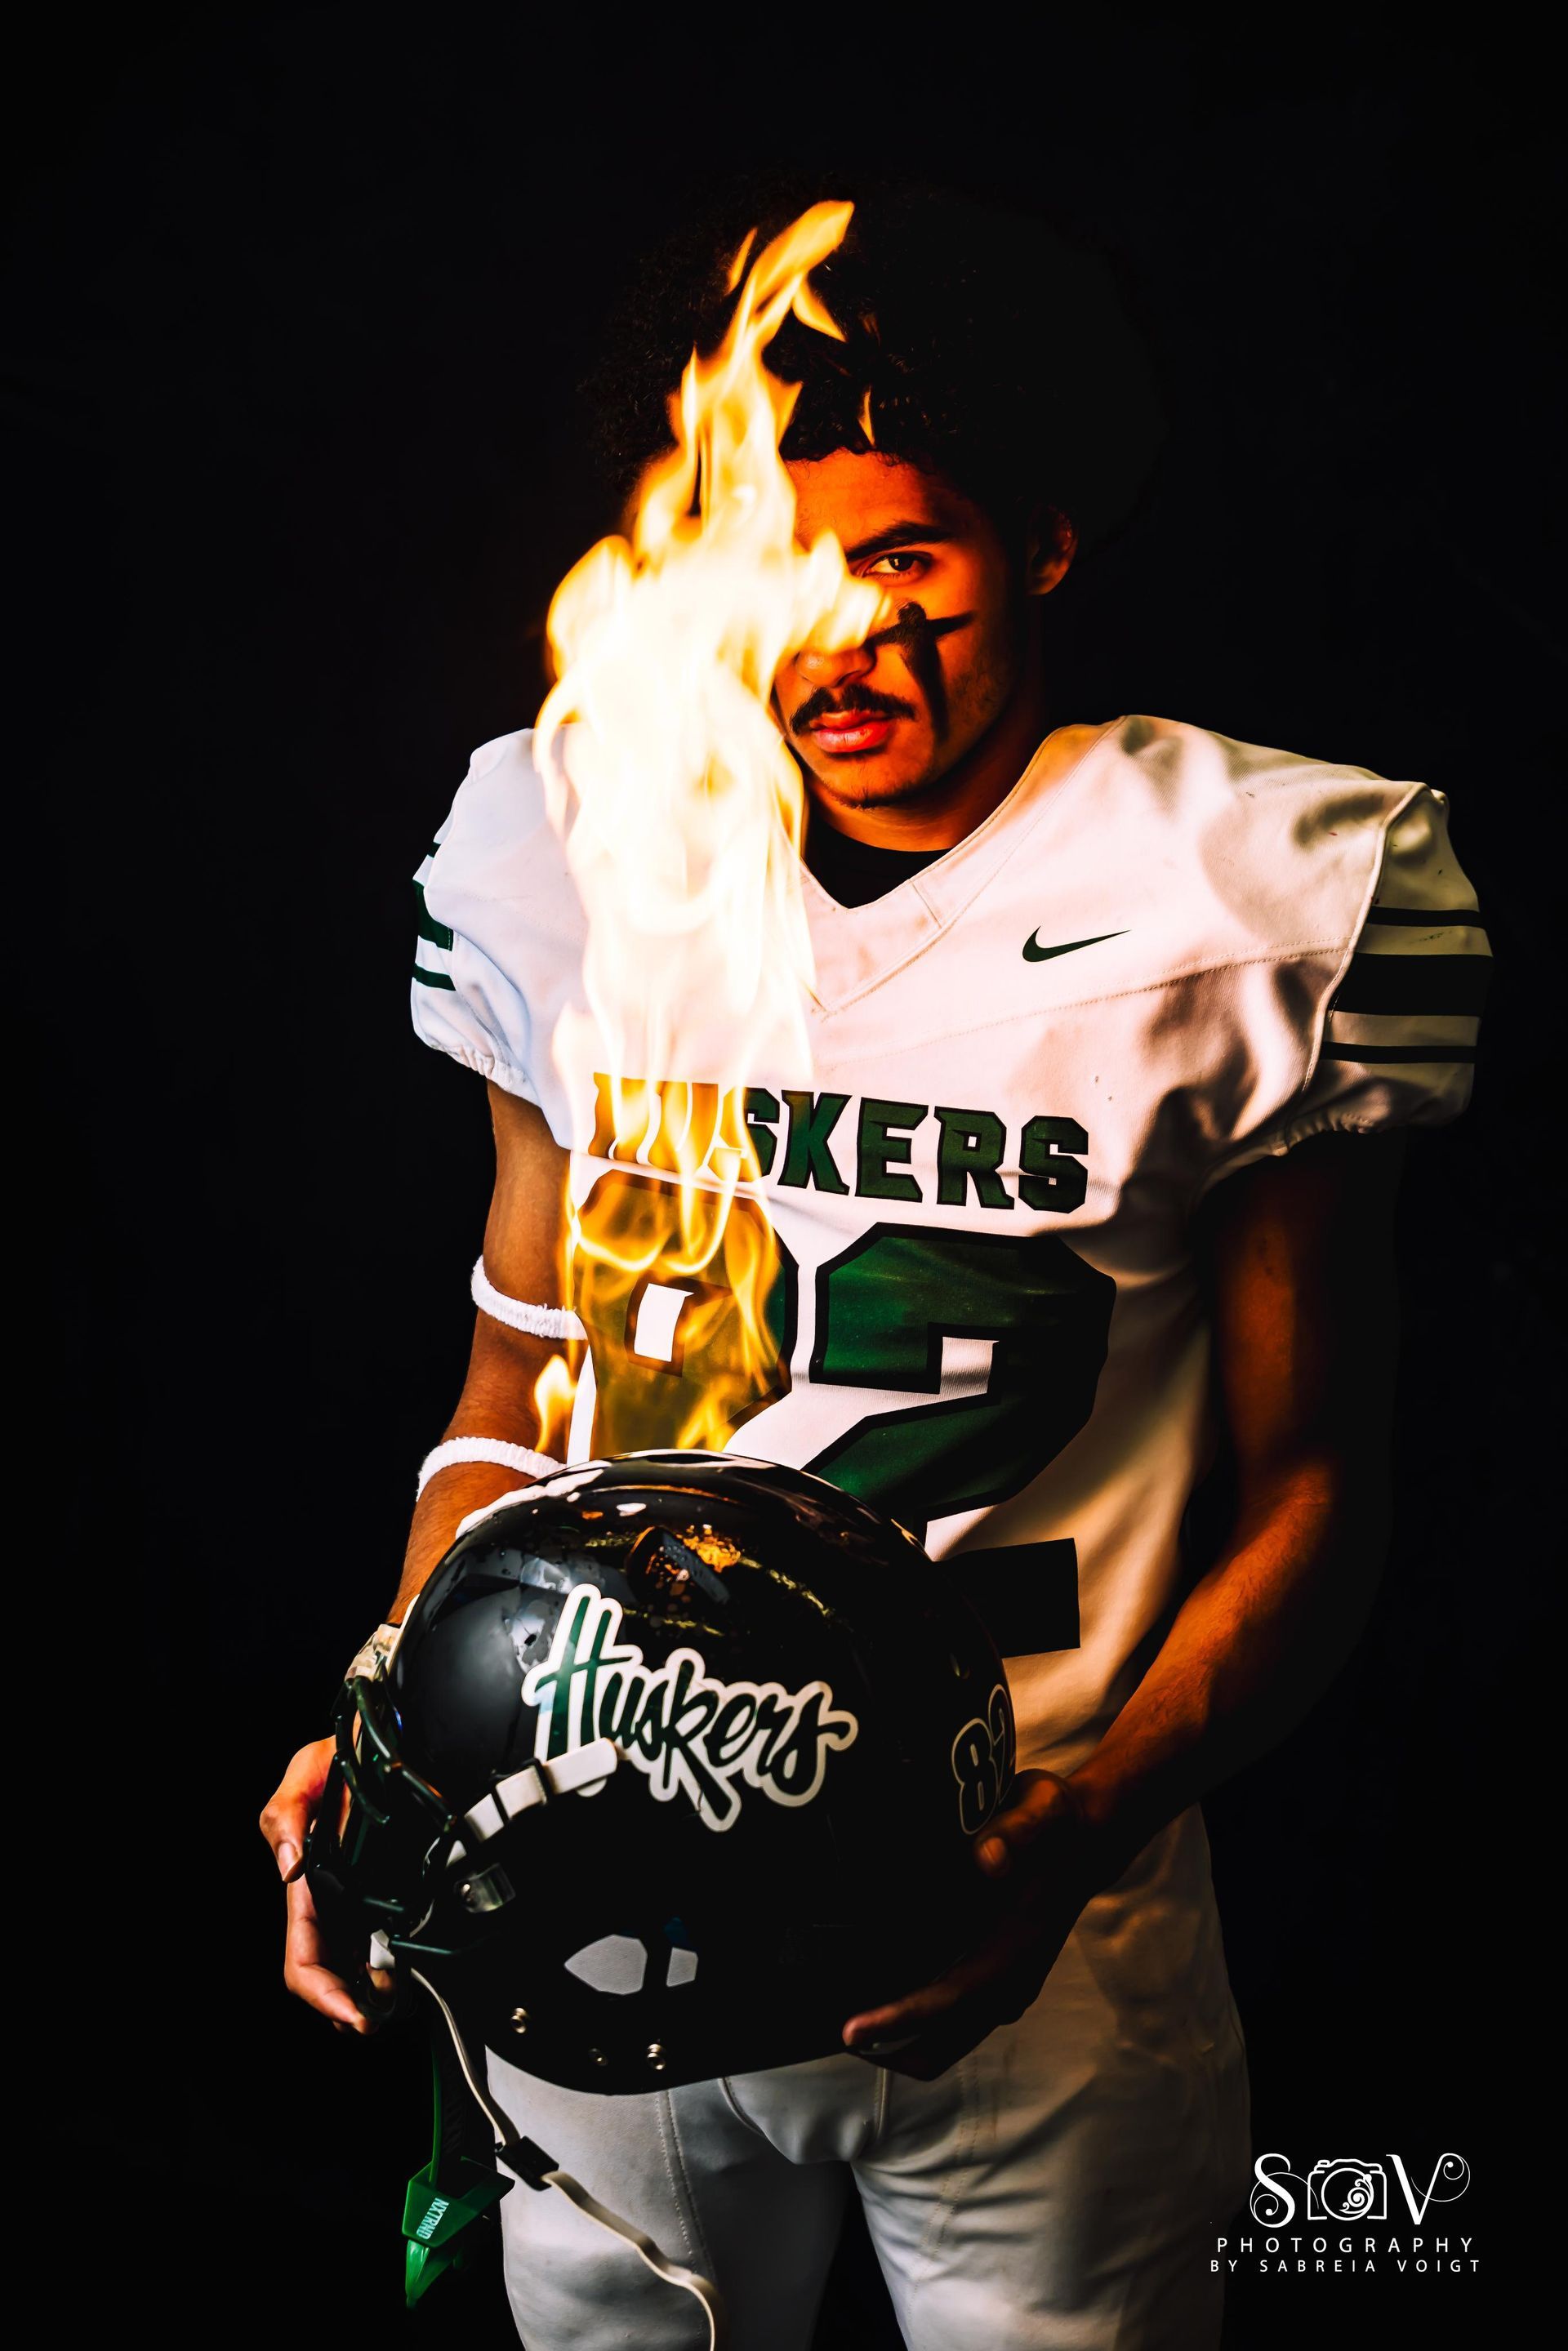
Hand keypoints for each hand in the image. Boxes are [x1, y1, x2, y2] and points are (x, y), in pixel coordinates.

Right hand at [259, 1736, 382, 2034]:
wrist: (378, 1736)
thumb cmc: (335, 1756)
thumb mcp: (304, 1772)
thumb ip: (285, 1816)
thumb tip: (289, 1867)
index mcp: (305, 1886)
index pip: (303, 1960)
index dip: (323, 1995)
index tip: (352, 2015)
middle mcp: (329, 1902)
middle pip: (330, 1977)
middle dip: (350, 2008)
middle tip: (381, 2017)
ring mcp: (355, 1902)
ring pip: (356, 1970)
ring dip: (372, 1997)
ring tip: (396, 2001)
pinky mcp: (382, 1893)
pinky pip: (382, 1945)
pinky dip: (391, 1971)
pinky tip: (404, 1977)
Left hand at [841, 1769, 1099, 2080]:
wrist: (1086, 1835)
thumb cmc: (1055, 1822)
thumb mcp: (1042, 1808)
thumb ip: (1016, 1831)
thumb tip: (988, 1859)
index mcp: (1017, 1946)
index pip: (954, 1997)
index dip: (903, 2018)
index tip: (855, 2029)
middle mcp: (1013, 1977)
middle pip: (947, 2039)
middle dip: (893, 2048)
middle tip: (838, 2034)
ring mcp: (1008, 1982)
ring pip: (951, 2037)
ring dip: (905, 2042)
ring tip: (853, 2027)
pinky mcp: (1000, 1975)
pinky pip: (957, 2018)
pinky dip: (920, 2024)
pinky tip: (885, 2000)